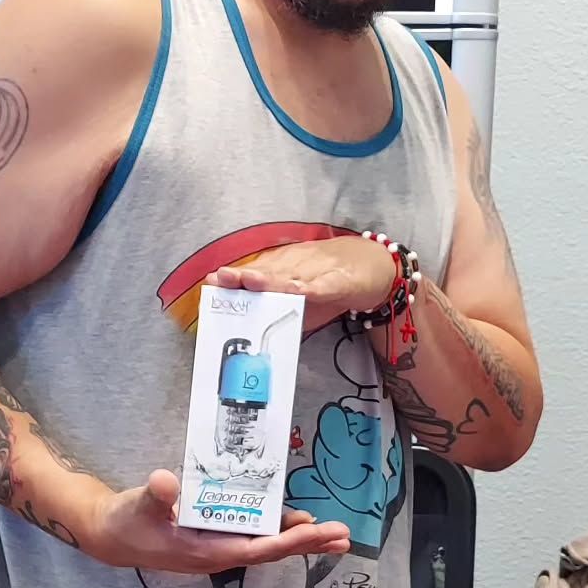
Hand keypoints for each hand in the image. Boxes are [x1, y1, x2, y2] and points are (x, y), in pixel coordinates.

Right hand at [84, 469, 350, 571]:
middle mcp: (217, 554)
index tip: (315, 531)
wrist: (111, 535)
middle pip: (271, 551)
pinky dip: (277, 528)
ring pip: (266, 544)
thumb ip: (154, 495)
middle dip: (307, 543)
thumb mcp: (137, 505)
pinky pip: (254, 535)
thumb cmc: (127, 521)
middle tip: (343, 536)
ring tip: (333, 533)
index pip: (255, 549)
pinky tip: (296, 522)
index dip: (287, 541)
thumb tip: (166, 482)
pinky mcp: (214, 537)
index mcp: (204, 552)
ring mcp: (217, 547)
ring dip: (299, 538)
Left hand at [203, 235, 395, 332]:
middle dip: (244, 276)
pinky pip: (326, 284)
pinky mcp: (343, 280)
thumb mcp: (298, 297)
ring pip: (293, 275)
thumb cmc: (330, 283)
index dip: (234, 277)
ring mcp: (320, 270)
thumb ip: (273, 306)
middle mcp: (298, 264)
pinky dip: (314, 287)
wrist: (377, 266)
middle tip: (221, 278)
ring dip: (271, 278)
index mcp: (285, 268)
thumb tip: (241, 322)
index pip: (256, 272)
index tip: (210, 281)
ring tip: (251, 281)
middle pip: (268, 271)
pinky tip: (302, 291)